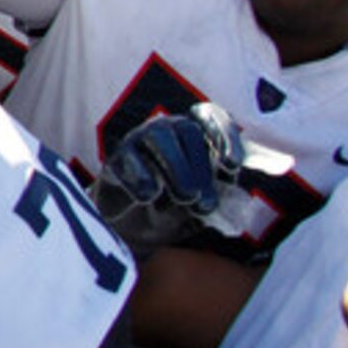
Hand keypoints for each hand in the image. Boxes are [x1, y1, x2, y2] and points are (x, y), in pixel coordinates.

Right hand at [96, 104, 243, 249]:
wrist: (132, 231)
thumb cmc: (175, 210)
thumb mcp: (204, 204)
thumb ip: (221, 195)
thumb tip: (233, 191)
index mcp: (193, 136)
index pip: (210, 116)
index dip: (224, 135)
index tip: (231, 165)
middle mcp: (167, 130)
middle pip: (187, 130)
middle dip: (201, 166)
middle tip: (207, 202)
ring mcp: (138, 141)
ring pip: (159, 136)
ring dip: (176, 167)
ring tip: (186, 198)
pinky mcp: (115, 160)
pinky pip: (128, 157)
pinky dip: (142, 175)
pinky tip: (150, 195)